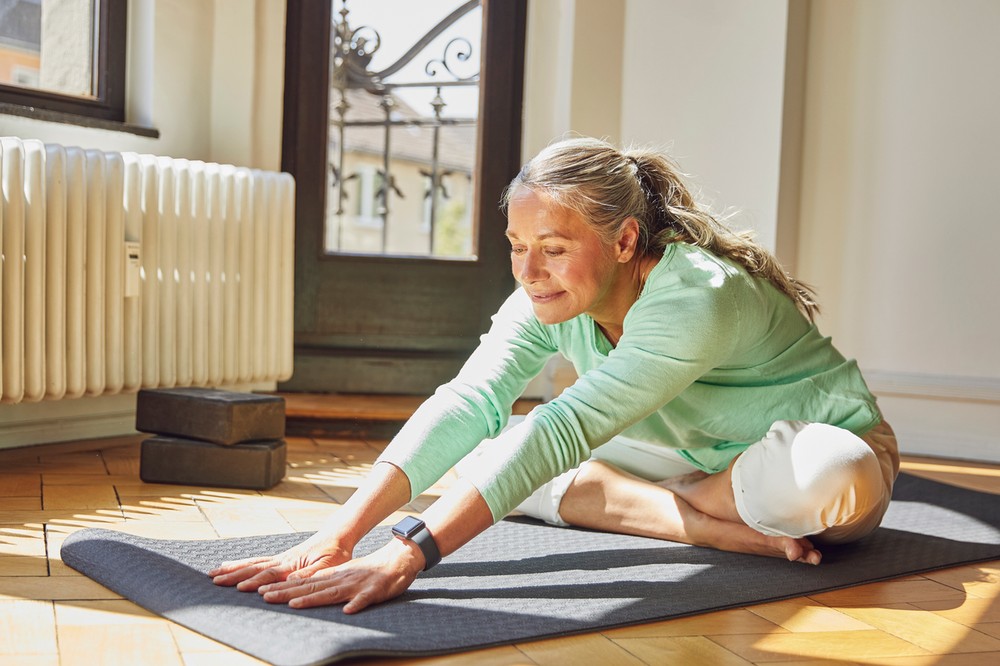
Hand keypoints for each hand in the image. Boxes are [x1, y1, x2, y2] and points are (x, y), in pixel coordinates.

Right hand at [208, 533, 352, 591]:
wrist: (338, 535)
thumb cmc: (336, 553)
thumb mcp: (328, 566)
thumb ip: (310, 574)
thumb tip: (290, 582)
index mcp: (293, 564)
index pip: (271, 574)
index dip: (257, 582)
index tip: (241, 588)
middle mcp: (283, 560)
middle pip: (255, 567)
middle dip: (234, 575)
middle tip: (214, 580)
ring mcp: (280, 558)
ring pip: (252, 563)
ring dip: (233, 569)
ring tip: (214, 573)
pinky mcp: (281, 559)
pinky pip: (258, 561)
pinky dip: (243, 564)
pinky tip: (232, 566)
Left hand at [257, 537, 423, 613]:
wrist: (397, 559)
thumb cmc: (369, 571)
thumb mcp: (343, 574)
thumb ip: (324, 582)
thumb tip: (299, 587)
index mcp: (333, 576)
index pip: (304, 583)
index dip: (283, 589)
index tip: (263, 593)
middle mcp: (341, 579)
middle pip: (311, 588)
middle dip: (288, 593)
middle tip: (265, 597)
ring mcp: (357, 584)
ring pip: (333, 592)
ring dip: (313, 599)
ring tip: (294, 604)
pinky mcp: (375, 590)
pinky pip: (365, 598)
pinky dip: (357, 603)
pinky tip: (349, 611)